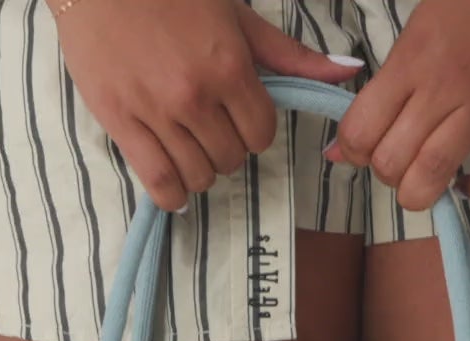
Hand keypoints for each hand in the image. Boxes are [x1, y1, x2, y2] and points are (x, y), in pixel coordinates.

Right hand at [52, 0, 363, 211]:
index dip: (254, 129)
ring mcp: (156, 113)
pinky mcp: (121, 124)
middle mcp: (195, 96)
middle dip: (226, 147)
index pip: (261, 134)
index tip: (239, 116)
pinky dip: (172, 193)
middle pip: (231, 159)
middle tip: (210, 126)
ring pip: (198, 176)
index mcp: (228, 66)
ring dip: (199, 169)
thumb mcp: (235, 14)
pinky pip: (159, 183)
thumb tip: (348, 71)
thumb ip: (289, 54)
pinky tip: (173, 182)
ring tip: (188, 146)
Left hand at [325, 0, 469, 211]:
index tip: (365, 149)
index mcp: (413, 57)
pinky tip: (469, 182)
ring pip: (435, 176)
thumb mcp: (420, 24)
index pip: (360, 131)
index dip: (353, 152)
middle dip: (386, 174)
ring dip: (422, 191)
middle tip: (400, 160)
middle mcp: (444, 85)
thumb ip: (387, 81)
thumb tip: (343, 145)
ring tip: (427, 176)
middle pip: (393, 163)